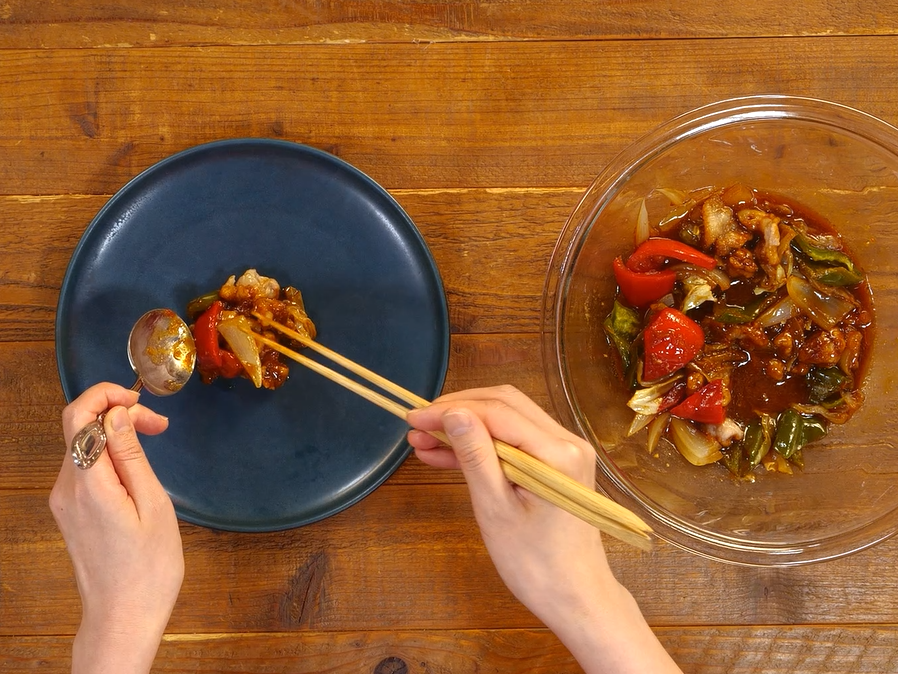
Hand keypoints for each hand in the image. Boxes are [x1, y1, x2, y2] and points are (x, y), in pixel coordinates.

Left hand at [50, 383, 183, 673]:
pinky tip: (136, 466)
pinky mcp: (70, 510)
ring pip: (82, 444)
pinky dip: (108, 453)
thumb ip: (131, 456)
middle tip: (159, 426)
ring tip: (153, 442)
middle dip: (117, 412)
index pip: (79, 417)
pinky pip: (84, 466)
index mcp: (89, 485)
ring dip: (115, 432)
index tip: (142, 403)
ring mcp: (64, 500)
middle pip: (79, 426)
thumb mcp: (153, 505)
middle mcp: (67, 488)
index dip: (107, 396)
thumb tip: (118, 414)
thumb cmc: (148, 568)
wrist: (124, 616)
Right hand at [406, 386, 680, 673]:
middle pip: (504, 406)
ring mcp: (564, 451)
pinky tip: (445, 456)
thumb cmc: (535, 563)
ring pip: (507, 421)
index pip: (497, 412)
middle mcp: (567, 441)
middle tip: (416, 425)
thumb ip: (475, 455)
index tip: (413, 417)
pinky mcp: (556, 463)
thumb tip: (452, 413)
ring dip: (466, 427)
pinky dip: (482, 446)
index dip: (451, 410)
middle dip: (457, 412)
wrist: (574, 597)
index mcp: (557, 452)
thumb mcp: (495, 508)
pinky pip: (514, 442)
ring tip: (423, 442)